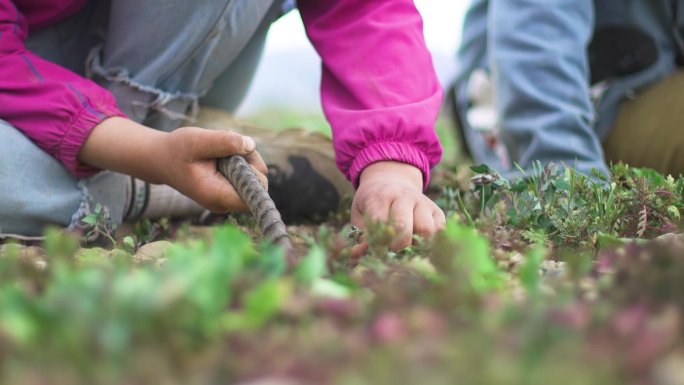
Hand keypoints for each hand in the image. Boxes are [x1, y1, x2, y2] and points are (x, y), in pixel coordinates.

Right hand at [79, 117, 266, 212]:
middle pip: (258, 184)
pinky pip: (247, 175)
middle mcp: (225, 202)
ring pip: (254, 178)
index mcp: (217, 195)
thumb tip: (251, 145)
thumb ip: (224, 142)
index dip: (255, 177)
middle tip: (226, 149)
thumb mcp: (197, 140)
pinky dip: (240, 161)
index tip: (242, 158)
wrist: (161, 159)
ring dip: (244, 159)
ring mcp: (228, 198)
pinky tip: (222, 156)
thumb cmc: (176, 150)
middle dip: (249, 162)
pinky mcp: (229, 190)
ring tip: (220, 151)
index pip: (254, 197)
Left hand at [350, 161, 445, 255]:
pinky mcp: (437, 211)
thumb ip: (359, 235)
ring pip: (426, 230)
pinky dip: (431, 242)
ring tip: (407, 247)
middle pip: (404, 228)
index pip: (380, 224)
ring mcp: (423, 203)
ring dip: (417, 245)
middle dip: (397, 247)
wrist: (392, 180)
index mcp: (380, 197)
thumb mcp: (359, 214)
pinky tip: (419, 242)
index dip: (377, 243)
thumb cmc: (372, 203)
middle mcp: (404, 197)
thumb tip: (360, 253)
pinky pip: (439, 232)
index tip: (375, 251)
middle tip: (392, 251)